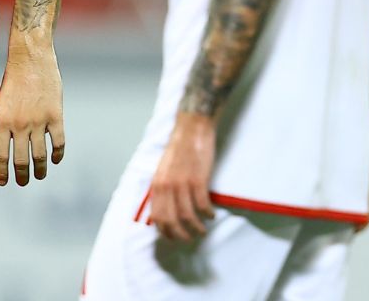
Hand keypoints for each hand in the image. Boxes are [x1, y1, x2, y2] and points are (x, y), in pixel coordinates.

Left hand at [0, 39, 65, 186]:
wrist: (31, 57)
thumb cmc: (12, 79)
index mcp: (2, 120)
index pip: (1, 155)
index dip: (2, 172)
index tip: (4, 183)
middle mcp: (20, 124)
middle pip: (20, 159)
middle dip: (21, 176)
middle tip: (22, 182)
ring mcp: (39, 121)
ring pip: (40, 155)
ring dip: (40, 169)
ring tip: (39, 175)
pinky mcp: (56, 115)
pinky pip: (58, 142)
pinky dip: (57, 155)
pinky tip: (55, 160)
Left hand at [148, 112, 216, 241]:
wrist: (191, 129)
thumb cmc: (178, 150)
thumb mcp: (163, 170)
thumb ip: (163, 188)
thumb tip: (164, 208)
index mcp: (157, 183)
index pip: (157, 216)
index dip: (165, 231)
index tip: (174, 237)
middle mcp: (166, 185)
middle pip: (171, 220)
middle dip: (180, 234)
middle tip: (189, 238)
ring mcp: (182, 182)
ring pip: (187, 215)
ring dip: (196, 227)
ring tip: (202, 230)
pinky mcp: (198, 179)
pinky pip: (202, 204)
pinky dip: (207, 214)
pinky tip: (211, 215)